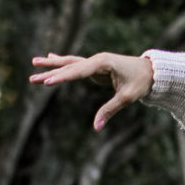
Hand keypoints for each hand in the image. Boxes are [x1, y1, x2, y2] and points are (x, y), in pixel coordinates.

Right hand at [30, 51, 154, 129]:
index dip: (62, 77)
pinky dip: (63, 63)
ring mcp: (95, 62)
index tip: (47, 82)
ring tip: (34, 63)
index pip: (78, 71)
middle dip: (50, 72)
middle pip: (69, 66)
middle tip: (32, 78)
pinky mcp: (96, 67)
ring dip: (52, 65)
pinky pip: (75, 65)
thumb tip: (96, 127)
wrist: (152, 71)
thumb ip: (110, 110)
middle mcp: (97, 59)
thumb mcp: (127, 97)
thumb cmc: (141, 82)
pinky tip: (50, 57)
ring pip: (70, 63)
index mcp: (103, 63)